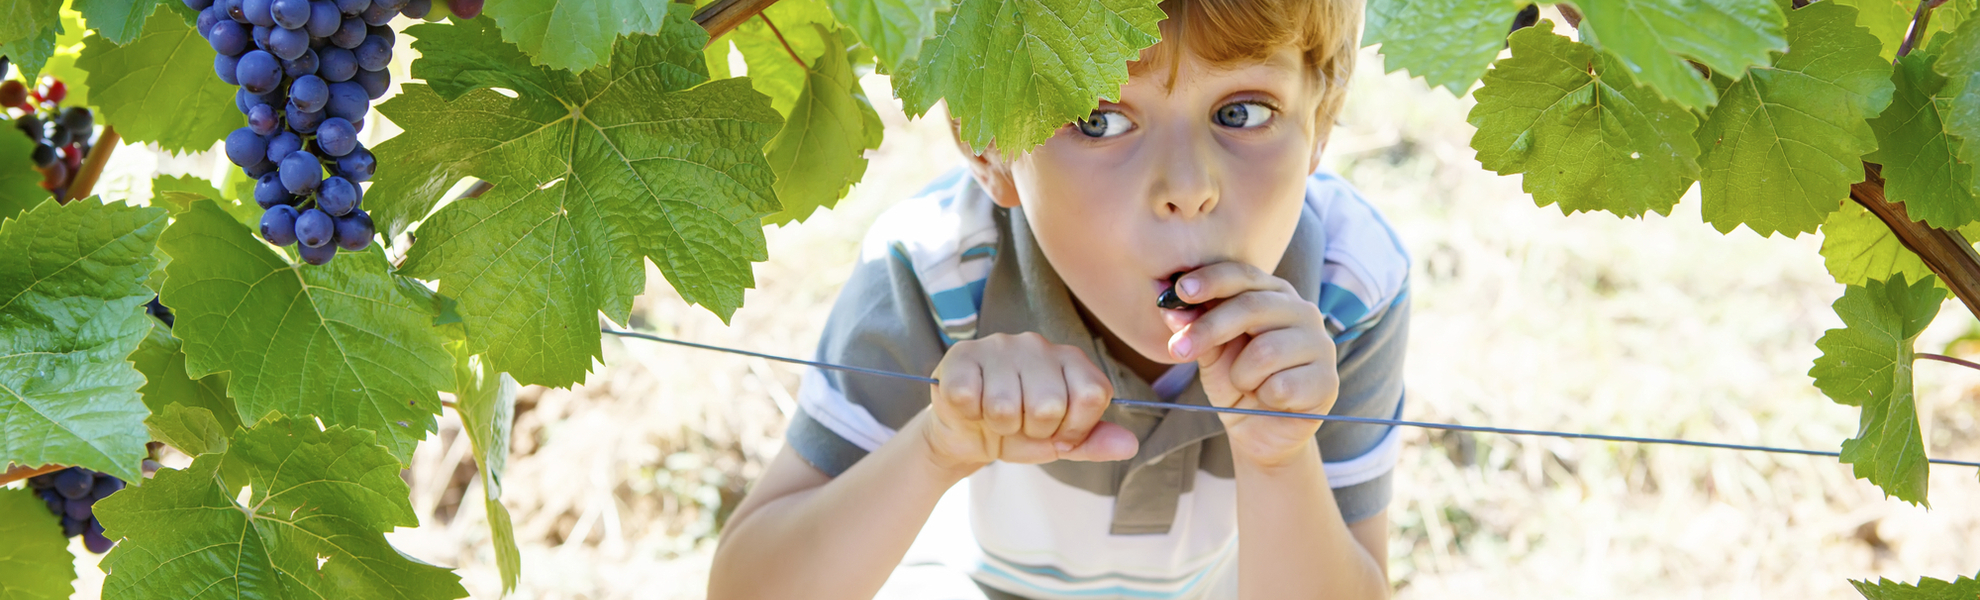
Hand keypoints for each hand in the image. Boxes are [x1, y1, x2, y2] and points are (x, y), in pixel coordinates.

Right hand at [921, 332, 1139, 471]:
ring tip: (996, 417)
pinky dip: (970, 414)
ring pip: (1005, 406)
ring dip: (999, 426)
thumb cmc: (1019, 431)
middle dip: (1034, 430)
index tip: (1059, 432)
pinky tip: (972, 407)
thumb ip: (1094, 441)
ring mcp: (999, 346)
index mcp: (1071, 360)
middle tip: (1022, 424)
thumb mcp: (1060, 442)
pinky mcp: (962, 355)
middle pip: (1048, 404)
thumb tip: (1129, 445)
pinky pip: (969, 399)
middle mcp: (1038, 344)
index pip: (1092, 394)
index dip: (1075, 427)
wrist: (968, 434)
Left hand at [1162, 262, 1338, 467]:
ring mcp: (1321, 345)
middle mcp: (1303, 312)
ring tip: (1246, 385)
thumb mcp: (1211, 353)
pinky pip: (1281, 387)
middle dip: (1209, 329)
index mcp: (1274, 295)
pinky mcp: (1328, 381)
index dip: (1211, 280)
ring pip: (1265, 352)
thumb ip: (1196, 328)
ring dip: (1241, 376)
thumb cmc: (1236, 382)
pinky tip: (1270, 401)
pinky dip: (1264, 398)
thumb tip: (1171, 309)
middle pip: (1251, 307)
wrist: (1259, 430)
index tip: (1180, 291)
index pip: (1243, 275)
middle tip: (1178, 350)